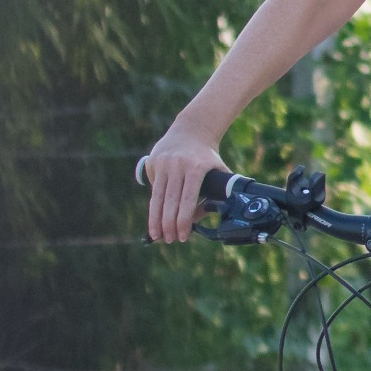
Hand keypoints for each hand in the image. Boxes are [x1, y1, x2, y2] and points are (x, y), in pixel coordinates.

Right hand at [142, 129, 231, 243]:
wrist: (192, 130)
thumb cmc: (207, 157)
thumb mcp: (218, 172)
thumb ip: (214, 195)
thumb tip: (197, 219)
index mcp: (196, 168)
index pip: (188, 199)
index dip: (184, 220)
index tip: (183, 236)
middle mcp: (178, 165)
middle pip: (170, 201)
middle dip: (168, 224)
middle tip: (170, 240)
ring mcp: (163, 163)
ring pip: (157, 197)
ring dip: (155, 219)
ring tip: (157, 235)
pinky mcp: (152, 162)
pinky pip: (153, 188)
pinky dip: (155, 205)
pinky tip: (156, 217)